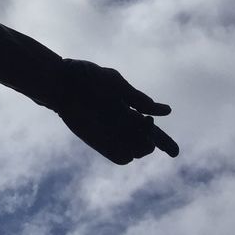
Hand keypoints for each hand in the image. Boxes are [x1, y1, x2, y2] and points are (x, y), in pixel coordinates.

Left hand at [54, 58, 179, 163]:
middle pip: (148, 143)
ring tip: (134, 128)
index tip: (175, 152)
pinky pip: (120, 158)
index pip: (152, 129)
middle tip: (146, 121)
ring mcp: (110, 134)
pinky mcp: (98, 142)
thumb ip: (138, 98)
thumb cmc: (85, 77)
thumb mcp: (115, 83)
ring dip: (143, 145)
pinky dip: (127, 154)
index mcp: (128, 109)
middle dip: (155, 138)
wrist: (60, 81)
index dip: (165, 141)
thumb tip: (168, 112)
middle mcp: (121, 125)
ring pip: (137, 152)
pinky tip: (124, 143)